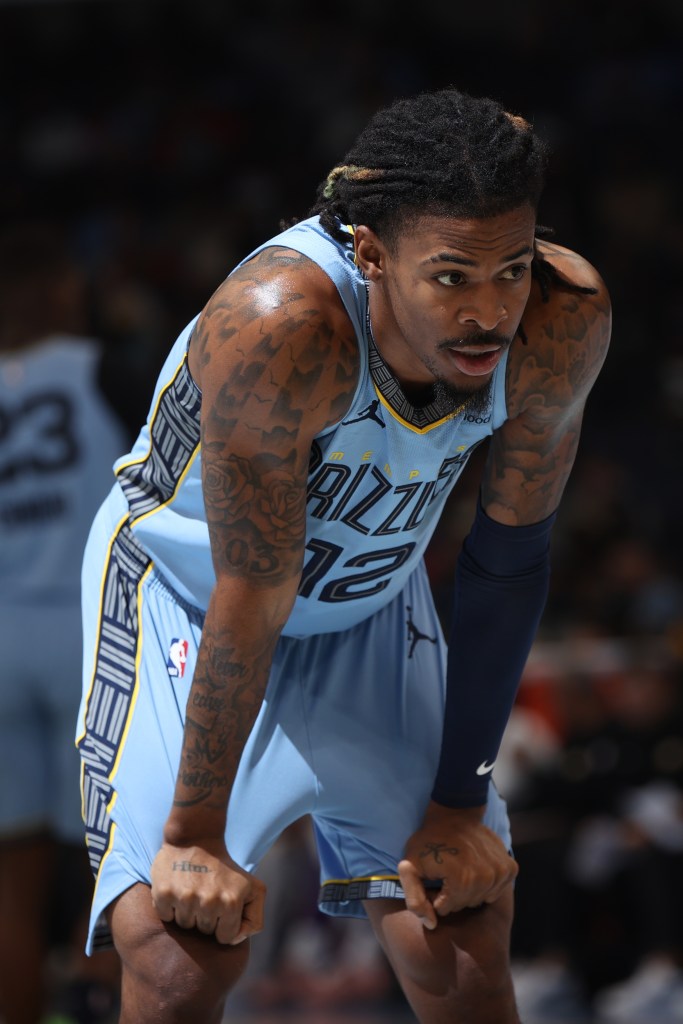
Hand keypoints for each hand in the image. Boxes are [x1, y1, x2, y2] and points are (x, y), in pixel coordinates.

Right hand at [150, 839, 265, 944]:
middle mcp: (208, 902)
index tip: (221, 905)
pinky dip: (170, 906)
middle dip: (206, 917)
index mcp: (231, 902)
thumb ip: (254, 919)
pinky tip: (178, 888)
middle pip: (203, 932)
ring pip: (184, 926)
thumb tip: (234, 940)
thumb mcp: (253, 888)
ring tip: (192, 888)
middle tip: (206, 892)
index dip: (223, 924)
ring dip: (188, 911)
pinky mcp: (164, 894)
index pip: (226, 938)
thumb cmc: (225, 868)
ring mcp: (185, 898)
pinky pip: (166, 917)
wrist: (196, 837)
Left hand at [398, 801, 517, 928]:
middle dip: (452, 894)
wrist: (454, 814)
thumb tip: (431, 924)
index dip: (436, 894)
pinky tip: (476, 869)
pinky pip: (496, 891)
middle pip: (463, 906)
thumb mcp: (410, 866)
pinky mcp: (510, 868)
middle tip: (446, 873)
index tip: (435, 876)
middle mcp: (485, 879)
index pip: (444, 909)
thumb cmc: (429, 840)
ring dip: (468, 890)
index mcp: (462, 881)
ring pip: (480, 900)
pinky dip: (486, 885)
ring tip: (460, 869)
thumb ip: (415, 899)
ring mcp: (500, 873)